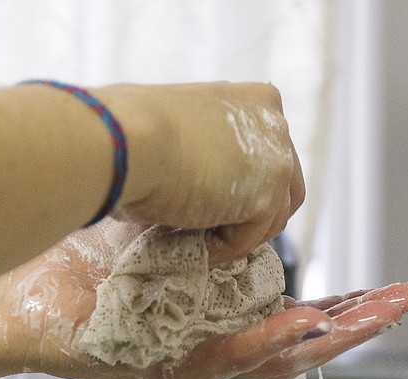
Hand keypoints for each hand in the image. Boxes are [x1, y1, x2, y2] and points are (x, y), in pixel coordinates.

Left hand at [4, 222, 407, 378]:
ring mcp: (189, 359)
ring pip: (273, 360)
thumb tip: (235, 186)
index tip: (391, 290)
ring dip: (326, 339)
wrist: (19, 297)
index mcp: (218, 317)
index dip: (346, 304)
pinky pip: (221, 358)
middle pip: (298, 341)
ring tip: (373, 319)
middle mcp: (211, 342)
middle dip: (355, 322)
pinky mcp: (160, 368)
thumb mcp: (158, 235)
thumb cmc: (81, 262)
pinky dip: (261, 343)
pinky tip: (297, 326)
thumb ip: (203, 228)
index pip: (296, 313)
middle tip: (405, 305)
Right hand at [99, 83, 304, 264]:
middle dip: (253, 212)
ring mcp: (278, 160)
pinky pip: (249, 238)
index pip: (268, 150)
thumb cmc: (128, 129)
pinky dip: (224, 249)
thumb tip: (186, 179)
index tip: (214, 199)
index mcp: (254, 99)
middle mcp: (275, 124)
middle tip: (214, 229)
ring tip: (200, 241)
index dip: (245, 181)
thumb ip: (198, 145)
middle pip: (284, 185)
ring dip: (238, 234)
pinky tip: (196, 247)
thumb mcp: (176, 125)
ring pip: (273, 217)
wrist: (123, 142)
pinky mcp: (267, 198)